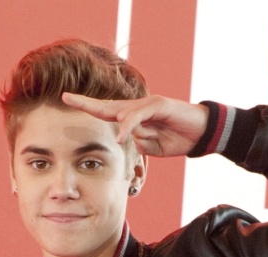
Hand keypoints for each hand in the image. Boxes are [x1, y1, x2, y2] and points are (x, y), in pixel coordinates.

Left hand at [61, 92, 207, 156]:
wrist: (201, 133)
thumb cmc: (178, 139)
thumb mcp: (154, 148)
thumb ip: (139, 143)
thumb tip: (127, 138)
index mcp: (134, 119)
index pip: (106, 113)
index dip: (88, 108)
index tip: (68, 103)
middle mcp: (137, 108)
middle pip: (107, 106)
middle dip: (86, 103)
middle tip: (65, 97)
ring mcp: (147, 104)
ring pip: (124, 116)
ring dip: (126, 131)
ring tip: (135, 137)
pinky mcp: (157, 105)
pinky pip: (137, 116)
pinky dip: (129, 126)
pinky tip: (123, 135)